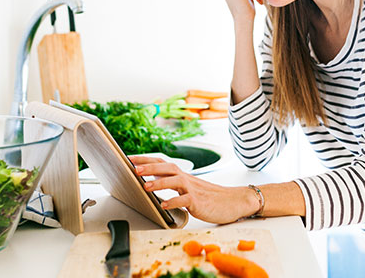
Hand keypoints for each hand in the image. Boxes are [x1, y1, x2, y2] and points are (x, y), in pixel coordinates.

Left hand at [130, 155, 258, 223]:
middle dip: (150, 167)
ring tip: (145, 186)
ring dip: (159, 183)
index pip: (162, 163)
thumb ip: (173, 185)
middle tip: (133, 168)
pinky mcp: (199, 202)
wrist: (234, 201)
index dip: (146, 160)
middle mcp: (187, 180)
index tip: (129, 159)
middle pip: (168, 167)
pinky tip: (165, 205)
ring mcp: (193, 190)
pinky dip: (175, 202)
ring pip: (175, 181)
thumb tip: (153, 181)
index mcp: (183, 176)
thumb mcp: (189, 189)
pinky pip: (186, 200)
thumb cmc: (211, 197)